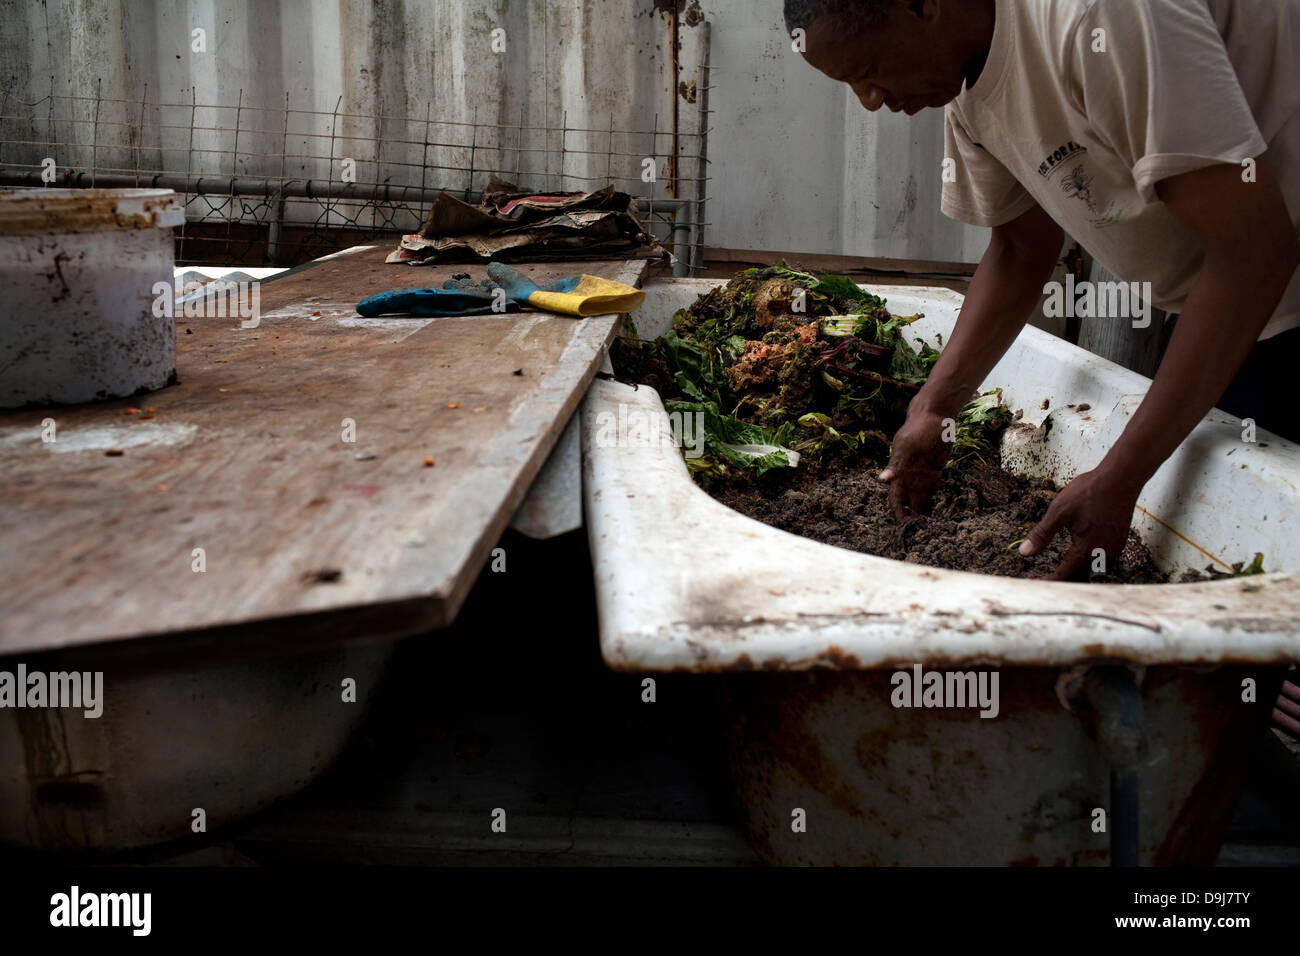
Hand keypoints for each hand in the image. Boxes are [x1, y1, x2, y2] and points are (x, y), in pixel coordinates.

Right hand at [879, 408, 951, 521]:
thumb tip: (882, 480)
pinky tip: (941, 516)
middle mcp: (909, 478)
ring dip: (924, 514)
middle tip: (919, 536)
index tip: (903, 530)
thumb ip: (896, 463)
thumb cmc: (917, 429)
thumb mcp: (906, 445)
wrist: (935, 416)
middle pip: (908, 504)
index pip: (896, 499)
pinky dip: (936, 504)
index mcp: (899, 473)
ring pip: (920, 501)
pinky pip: (934, 492)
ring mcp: (922, 477)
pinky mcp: (935, 474)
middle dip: (911, 519)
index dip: (898, 514)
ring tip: (931, 532)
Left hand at [1018, 467, 1140, 580]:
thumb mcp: (1059, 511)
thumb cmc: (1090, 491)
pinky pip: (1101, 557)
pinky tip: (1078, 551)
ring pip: (1090, 567)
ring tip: (1057, 567)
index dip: (1047, 581)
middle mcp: (1103, 553)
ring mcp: (1114, 548)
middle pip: (1078, 575)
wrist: (1121, 478)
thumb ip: (1042, 534)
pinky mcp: (1119, 541)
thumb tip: (1024, 553)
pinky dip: (1086, 559)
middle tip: (1039, 576)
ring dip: (1074, 569)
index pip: (1064, 575)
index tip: (1032, 582)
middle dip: (1060, 578)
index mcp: (1086, 549)